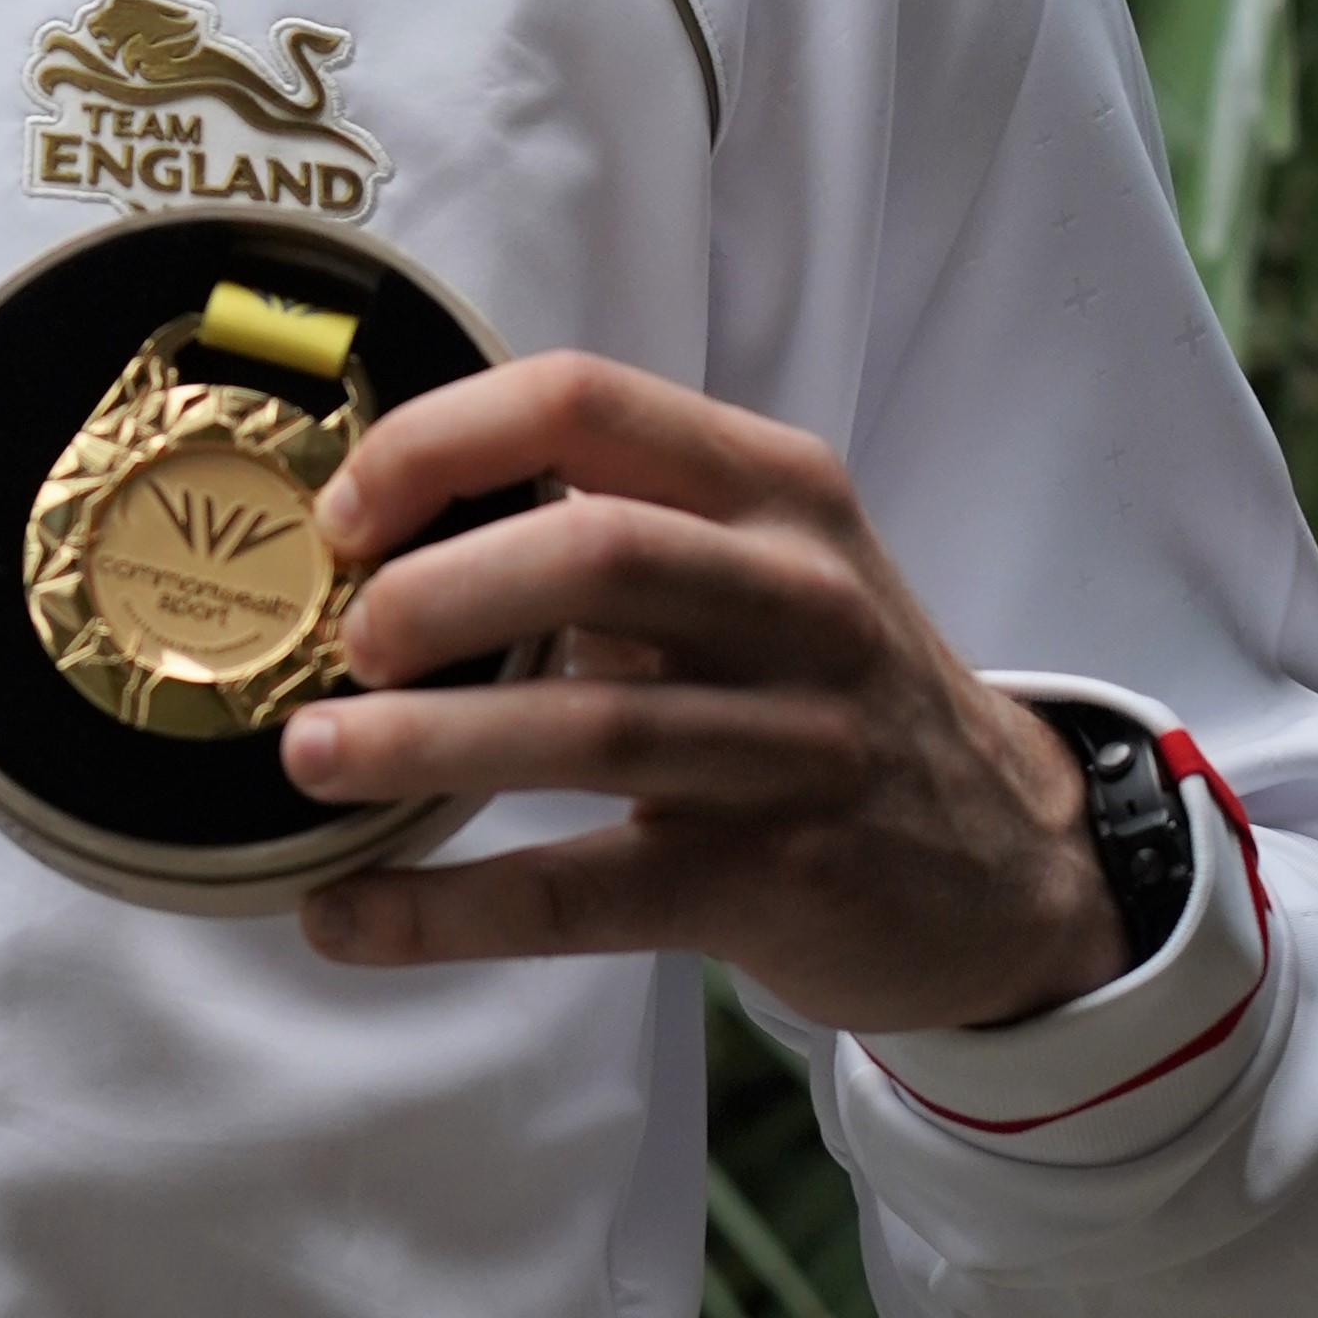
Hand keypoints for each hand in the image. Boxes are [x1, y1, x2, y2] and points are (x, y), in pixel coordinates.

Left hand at [276, 353, 1128, 1033]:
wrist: (1008, 864)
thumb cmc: (827, 694)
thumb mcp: (761, 569)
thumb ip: (608, 533)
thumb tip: (375, 545)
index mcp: (773, 487)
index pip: (584, 402)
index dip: (439, 445)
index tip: (346, 517)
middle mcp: (799, 596)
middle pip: (590, 552)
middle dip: (434, 592)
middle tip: (344, 646)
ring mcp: (797, 743)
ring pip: (588, 725)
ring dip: (421, 746)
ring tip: (309, 762)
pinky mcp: (777, 880)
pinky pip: (586, 894)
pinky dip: (450, 909)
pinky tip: (346, 915)